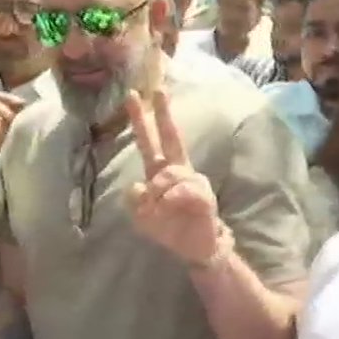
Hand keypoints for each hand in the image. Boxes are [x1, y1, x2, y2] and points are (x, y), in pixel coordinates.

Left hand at [127, 90, 228, 269]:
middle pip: (170, 137)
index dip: (142, 120)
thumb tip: (138, 185)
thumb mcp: (142, 216)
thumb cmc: (170, 227)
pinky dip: (170, 203)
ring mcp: (192, 180)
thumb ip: (134, 201)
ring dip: (158, 195)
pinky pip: (180, 192)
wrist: (196, 247)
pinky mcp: (203, 194)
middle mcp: (178, 170)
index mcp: (162, 172)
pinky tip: (171, 210)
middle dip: (162, 114)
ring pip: (167, 175)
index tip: (135, 96)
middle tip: (158, 90)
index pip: (151, 141)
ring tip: (160, 211)